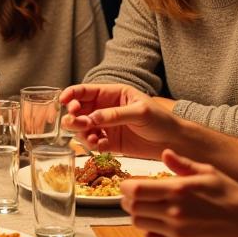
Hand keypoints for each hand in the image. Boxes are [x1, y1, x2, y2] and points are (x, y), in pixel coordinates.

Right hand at [59, 83, 179, 157]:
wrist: (174, 142)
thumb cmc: (161, 120)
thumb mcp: (139, 112)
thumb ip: (115, 114)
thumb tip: (91, 118)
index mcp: (112, 94)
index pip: (85, 91)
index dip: (71, 94)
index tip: (63, 101)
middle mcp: (105, 109)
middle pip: (78, 110)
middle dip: (74, 116)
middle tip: (78, 123)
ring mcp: (106, 126)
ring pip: (82, 127)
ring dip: (81, 132)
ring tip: (92, 137)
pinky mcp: (109, 142)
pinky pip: (92, 142)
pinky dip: (92, 144)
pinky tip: (101, 145)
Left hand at [121, 149, 237, 236]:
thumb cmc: (230, 195)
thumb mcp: (208, 173)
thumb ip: (182, 164)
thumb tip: (165, 153)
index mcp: (177, 190)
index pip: (134, 190)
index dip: (125, 187)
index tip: (127, 185)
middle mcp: (173, 212)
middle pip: (132, 207)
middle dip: (129, 201)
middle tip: (134, 197)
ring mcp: (176, 232)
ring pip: (139, 224)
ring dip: (138, 215)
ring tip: (148, 210)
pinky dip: (149, 232)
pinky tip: (159, 225)